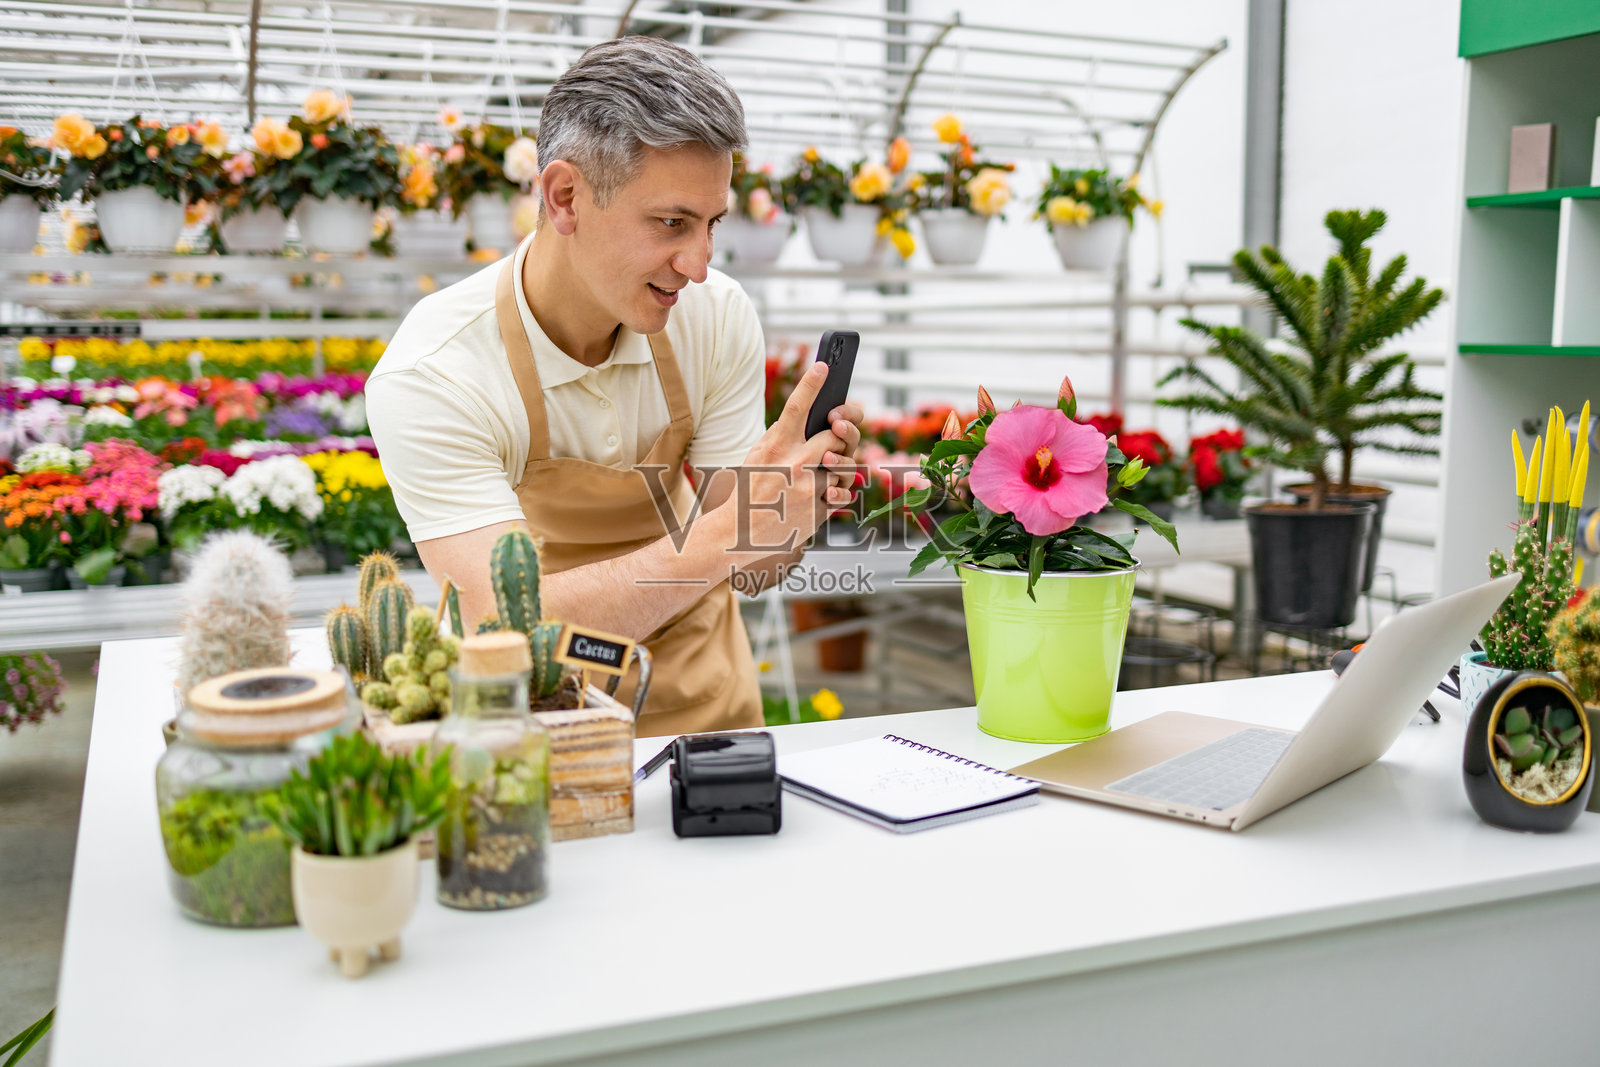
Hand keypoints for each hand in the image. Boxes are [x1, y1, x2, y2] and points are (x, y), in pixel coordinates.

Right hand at [738, 361, 857, 551]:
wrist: (740, 533)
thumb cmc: (751, 490)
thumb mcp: (758, 456)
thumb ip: (781, 437)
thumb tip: (809, 419)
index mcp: (776, 447)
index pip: (796, 408)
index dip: (811, 384)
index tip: (822, 366)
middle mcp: (795, 464)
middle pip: (837, 435)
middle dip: (842, 434)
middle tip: (837, 434)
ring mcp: (809, 488)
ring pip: (847, 465)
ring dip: (843, 465)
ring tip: (827, 471)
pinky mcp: (819, 509)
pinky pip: (844, 493)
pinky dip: (838, 492)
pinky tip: (824, 493)